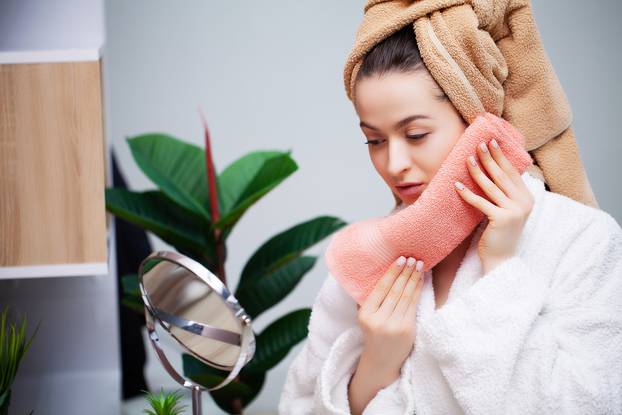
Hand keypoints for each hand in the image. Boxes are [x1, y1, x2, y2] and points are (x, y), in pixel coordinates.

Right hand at [355, 256, 424, 374]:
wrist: (382, 361)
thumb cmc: (374, 334)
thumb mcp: (365, 317)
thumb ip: (371, 299)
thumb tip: (381, 273)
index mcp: (365, 315)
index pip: (381, 289)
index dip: (392, 272)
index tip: (400, 259)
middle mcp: (379, 320)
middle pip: (395, 291)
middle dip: (405, 272)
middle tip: (413, 258)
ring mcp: (394, 326)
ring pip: (406, 296)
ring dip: (414, 278)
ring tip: (419, 265)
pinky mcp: (407, 330)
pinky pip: (414, 305)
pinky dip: (418, 290)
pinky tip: (421, 280)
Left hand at [454, 138, 533, 273]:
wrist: (502, 259)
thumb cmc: (500, 234)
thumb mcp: (506, 210)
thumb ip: (504, 193)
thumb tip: (492, 170)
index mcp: (527, 198)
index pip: (512, 173)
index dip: (501, 156)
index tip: (491, 142)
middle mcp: (524, 203)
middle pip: (502, 175)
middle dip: (490, 158)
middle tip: (479, 144)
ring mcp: (514, 211)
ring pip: (491, 186)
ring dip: (478, 171)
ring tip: (467, 159)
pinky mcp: (501, 219)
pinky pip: (481, 202)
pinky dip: (467, 193)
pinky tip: (457, 185)